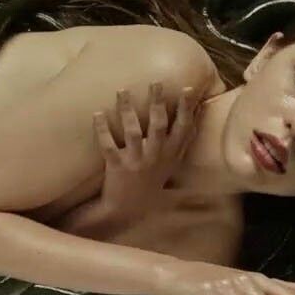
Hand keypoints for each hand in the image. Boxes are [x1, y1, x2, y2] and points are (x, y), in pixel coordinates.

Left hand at [92, 82, 202, 215]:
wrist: (126, 211)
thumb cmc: (148, 188)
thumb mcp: (171, 170)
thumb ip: (182, 148)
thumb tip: (197, 121)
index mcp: (170, 157)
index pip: (183, 129)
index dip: (186, 109)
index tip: (189, 89)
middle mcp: (155, 158)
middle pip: (158, 125)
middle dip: (158, 102)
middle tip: (155, 82)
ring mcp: (136, 162)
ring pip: (133, 131)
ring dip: (127, 109)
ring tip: (122, 91)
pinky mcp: (117, 167)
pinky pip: (108, 145)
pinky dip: (101, 129)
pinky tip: (97, 113)